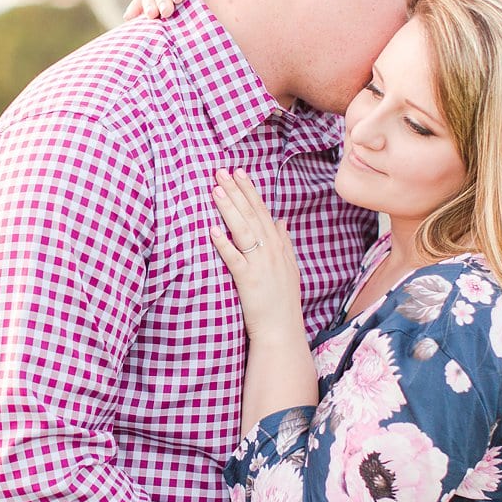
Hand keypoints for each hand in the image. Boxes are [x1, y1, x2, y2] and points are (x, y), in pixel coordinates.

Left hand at [208, 168, 303, 343]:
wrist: (282, 330)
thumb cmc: (282, 301)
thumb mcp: (289, 267)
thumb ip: (284, 242)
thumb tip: (281, 221)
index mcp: (278, 246)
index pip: (262, 211)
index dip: (250, 190)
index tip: (239, 172)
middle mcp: (270, 251)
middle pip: (251, 214)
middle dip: (236, 191)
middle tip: (221, 171)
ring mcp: (260, 265)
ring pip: (243, 230)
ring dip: (229, 208)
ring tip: (215, 190)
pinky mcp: (248, 280)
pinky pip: (234, 258)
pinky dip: (224, 243)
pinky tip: (212, 229)